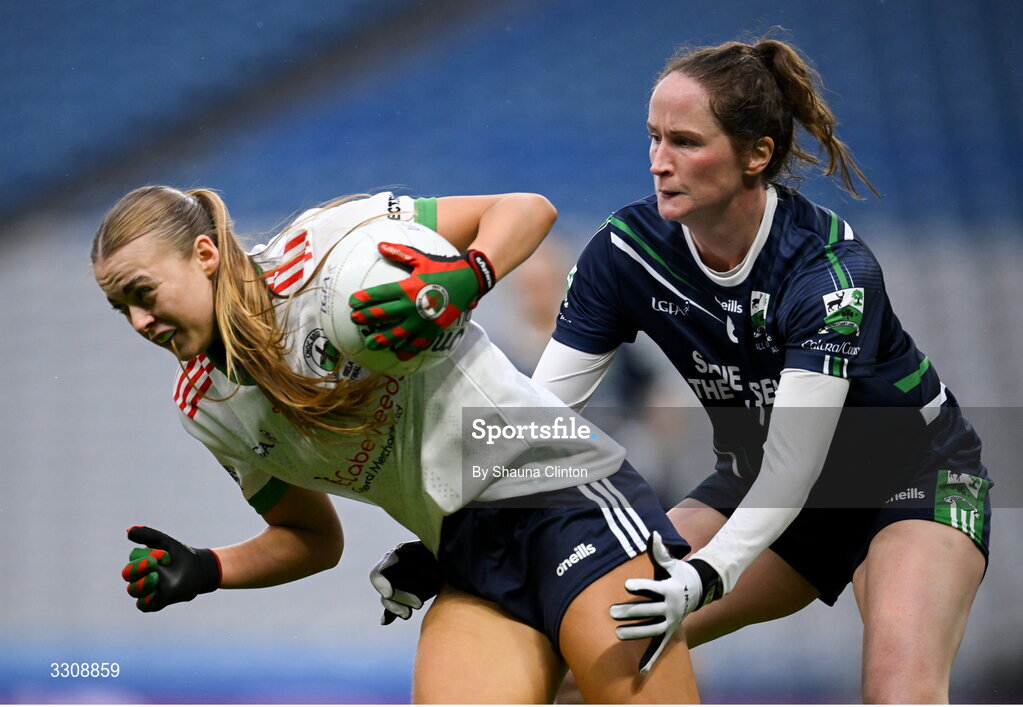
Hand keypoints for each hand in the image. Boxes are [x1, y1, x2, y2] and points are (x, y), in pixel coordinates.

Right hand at [121, 526, 220, 611]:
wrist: (198, 568)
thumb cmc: (179, 554)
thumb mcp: (165, 542)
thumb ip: (148, 535)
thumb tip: (128, 531)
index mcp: (141, 561)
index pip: (134, 558)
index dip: (147, 554)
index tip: (164, 553)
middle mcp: (140, 576)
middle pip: (128, 574)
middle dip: (138, 568)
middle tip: (153, 563)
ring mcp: (148, 589)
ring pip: (133, 590)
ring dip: (142, 583)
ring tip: (155, 577)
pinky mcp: (156, 602)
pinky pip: (143, 605)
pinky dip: (145, 600)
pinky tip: (154, 593)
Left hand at [349, 243, 494, 358]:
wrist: (469, 280)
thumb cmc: (444, 268)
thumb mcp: (421, 258)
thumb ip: (400, 253)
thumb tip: (380, 245)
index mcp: (408, 287)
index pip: (381, 294)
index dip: (365, 298)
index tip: (353, 301)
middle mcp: (412, 306)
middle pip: (384, 314)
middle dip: (367, 317)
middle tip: (355, 319)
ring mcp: (423, 320)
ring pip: (398, 333)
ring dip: (382, 339)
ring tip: (371, 343)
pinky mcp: (433, 329)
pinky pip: (418, 343)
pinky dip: (407, 350)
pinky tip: (398, 354)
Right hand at [369, 541, 442, 624]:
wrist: (452, 560)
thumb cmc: (443, 550)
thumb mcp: (434, 547)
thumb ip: (423, 548)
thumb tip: (405, 554)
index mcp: (396, 556)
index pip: (378, 573)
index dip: (381, 583)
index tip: (389, 594)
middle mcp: (393, 571)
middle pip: (385, 590)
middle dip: (400, 598)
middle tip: (420, 604)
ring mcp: (397, 584)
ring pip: (388, 601)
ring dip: (397, 608)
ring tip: (409, 614)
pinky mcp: (404, 596)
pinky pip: (392, 607)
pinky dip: (389, 614)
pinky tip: (385, 621)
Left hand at [609, 531, 722, 674]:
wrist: (698, 591)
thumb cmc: (678, 573)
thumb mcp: (670, 563)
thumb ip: (659, 551)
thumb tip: (653, 534)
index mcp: (669, 589)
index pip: (653, 588)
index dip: (640, 586)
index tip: (625, 585)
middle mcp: (670, 608)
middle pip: (648, 611)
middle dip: (630, 612)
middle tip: (611, 612)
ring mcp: (670, 622)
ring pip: (651, 630)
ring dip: (635, 633)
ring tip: (617, 633)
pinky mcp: (668, 632)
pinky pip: (659, 647)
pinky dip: (650, 659)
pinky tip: (640, 672)